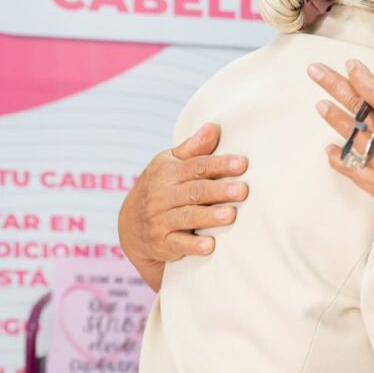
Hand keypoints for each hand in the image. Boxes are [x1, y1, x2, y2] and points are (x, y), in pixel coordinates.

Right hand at [117, 123, 247, 288]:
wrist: (131, 225)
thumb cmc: (162, 187)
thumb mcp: (170, 164)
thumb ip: (194, 148)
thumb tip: (214, 126)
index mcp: (168, 173)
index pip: (196, 167)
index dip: (219, 165)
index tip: (242, 164)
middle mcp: (162, 196)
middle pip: (194, 191)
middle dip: (218, 191)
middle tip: (242, 191)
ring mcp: (160, 220)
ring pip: (187, 217)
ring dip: (209, 217)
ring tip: (230, 215)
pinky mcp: (162, 243)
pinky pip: (178, 244)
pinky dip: (193, 246)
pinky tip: (210, 246)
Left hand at [309, 61, 373, 264]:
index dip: (364, 77)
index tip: (351, 64)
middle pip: (361, 110)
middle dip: (336, 87)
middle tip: (315, 70)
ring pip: (351, 136)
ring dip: (333, 118)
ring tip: (318, 103)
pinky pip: (351, 169)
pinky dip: (338, 158)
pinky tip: (329, 149)